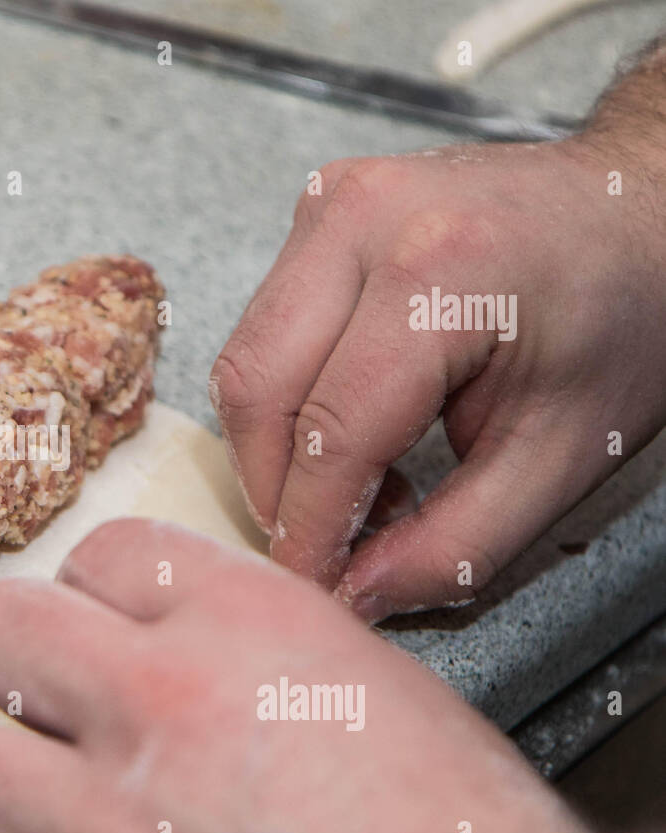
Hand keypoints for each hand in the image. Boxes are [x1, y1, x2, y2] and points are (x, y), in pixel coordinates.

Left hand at [0, 519, 609, 832]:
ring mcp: (113, 829)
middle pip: (2, 630)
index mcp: (252, 627)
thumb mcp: (370, 688)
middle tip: (48, 706)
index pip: (103, 552)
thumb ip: (251, 644)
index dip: (97, 593)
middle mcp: (167, 708)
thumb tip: (159, 635)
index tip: (103, 626)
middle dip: (19, 665)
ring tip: (44, 814)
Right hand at [209, 138, 665, 620]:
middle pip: (256, 390)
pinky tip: (348, 424)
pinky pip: (262, 326)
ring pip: (243, 359)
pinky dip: (284, 397)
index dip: (310, 526)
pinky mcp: (319, 210)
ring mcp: (333, 204)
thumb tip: (357, 591)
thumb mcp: (563, 455)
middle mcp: (366, 221)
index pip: (331, 432)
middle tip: (327, 540)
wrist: (644, 208)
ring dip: (274, 445)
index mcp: (441, 276)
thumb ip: (458, 543)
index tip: (312, 580)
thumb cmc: (627, 312)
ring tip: (354, 480)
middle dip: (275, 488)